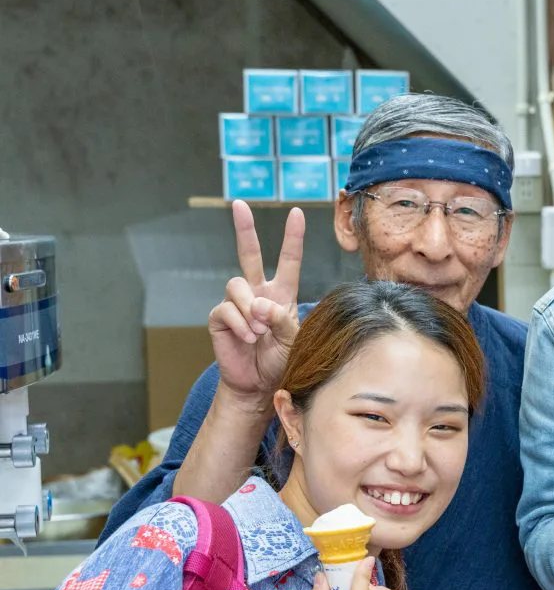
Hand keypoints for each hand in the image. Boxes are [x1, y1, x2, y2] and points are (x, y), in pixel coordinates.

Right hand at [208, 201, 303, 411]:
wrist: (258, 384)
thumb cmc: (280, 362)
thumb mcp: (293, 342)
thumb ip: (283, 321)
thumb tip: (261, 305)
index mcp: (281, 294)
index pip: (288, 261)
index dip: (292, 237)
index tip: (297, 212)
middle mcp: (258, 293)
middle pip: (248, 254)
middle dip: (244, 229)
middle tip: (239, 204)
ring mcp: (237, 304)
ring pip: (237, 285)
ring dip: (249, 308)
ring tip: (259, 332)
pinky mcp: (220, 318)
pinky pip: (226, 309)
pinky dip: (239, 323)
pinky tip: (247, 337)